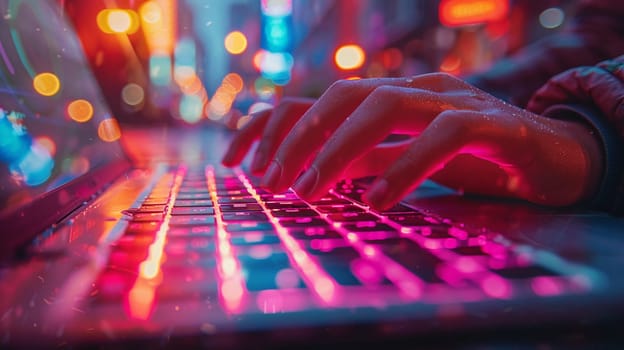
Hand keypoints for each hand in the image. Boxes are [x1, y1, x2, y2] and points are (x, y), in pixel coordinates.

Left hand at [223, 73, 602, 210]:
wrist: (554, 158)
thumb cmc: (475, 160)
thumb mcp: (404, 161)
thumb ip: (363, 160)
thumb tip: (307, 173)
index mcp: (392, 97)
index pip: (321, 99)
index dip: (273, 125)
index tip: (238, 164)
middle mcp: (416, 90)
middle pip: (343, 94)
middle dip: (299, 135)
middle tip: (270, 181)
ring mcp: (454, 100)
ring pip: (385, 104)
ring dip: (339, 149)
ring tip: (309, 190)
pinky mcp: (492, 124)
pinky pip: (443, 135)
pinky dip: (405, 166)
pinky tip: (378, 200)